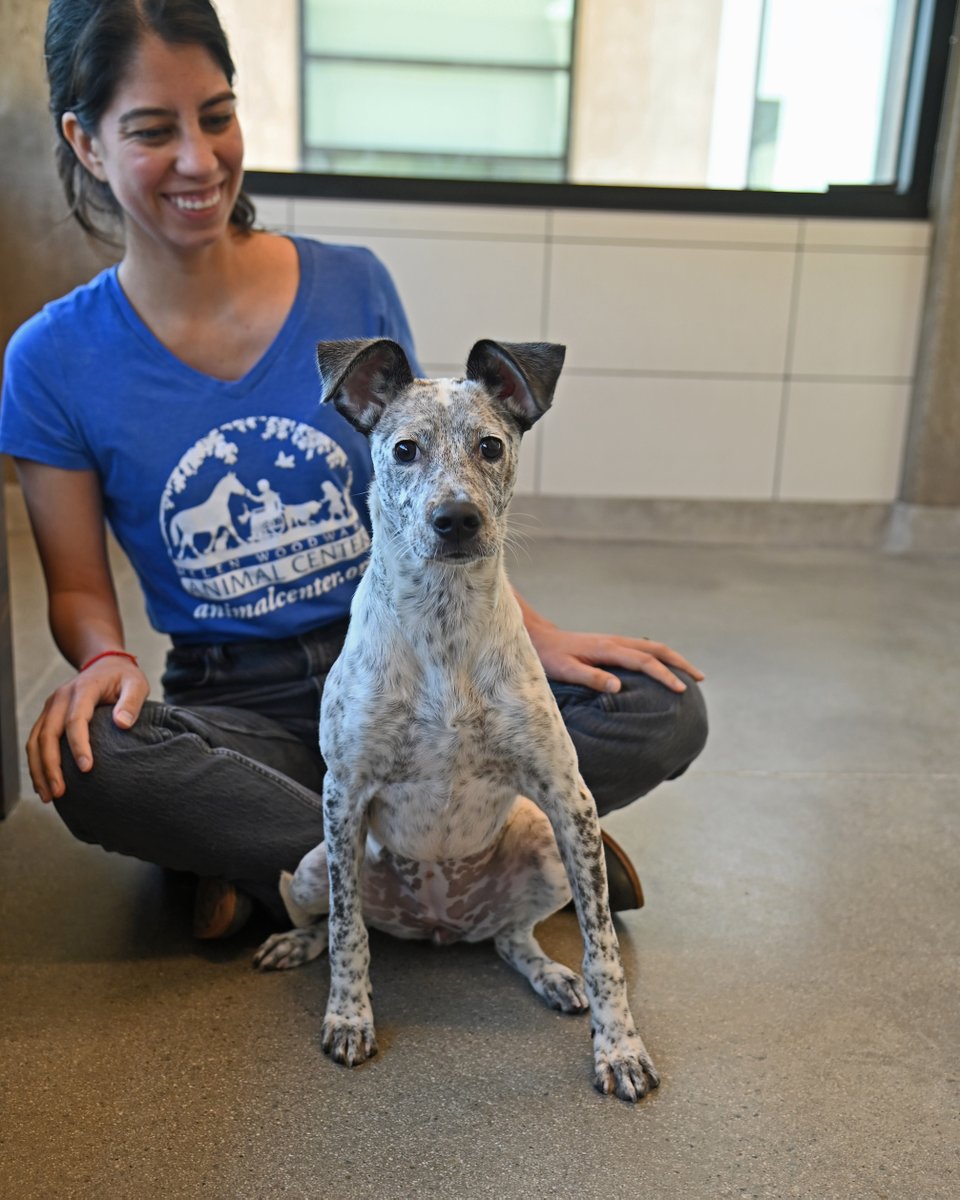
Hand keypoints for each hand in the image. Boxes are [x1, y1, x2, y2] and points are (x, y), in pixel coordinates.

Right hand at [27, 657, 148, 802]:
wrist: (105, 664)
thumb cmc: (123, 678)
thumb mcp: (136, 684)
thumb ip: (132, 702)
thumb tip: (123, 724)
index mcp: (83, 689)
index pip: (76, 719)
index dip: (79, 745)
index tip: (86, 768)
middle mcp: (61, 698)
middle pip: (48, 734)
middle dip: (52, 765)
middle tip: (60, 792)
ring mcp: (51, 707)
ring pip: (36, 740)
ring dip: (39, 769)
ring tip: (48, 795)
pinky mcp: (48, 716)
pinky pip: (35, 741)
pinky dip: (36, 763)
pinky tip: (42, 783)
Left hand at [527, 622, 704, 694]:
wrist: (540, 639)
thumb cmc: (551, 658)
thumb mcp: (566, 671)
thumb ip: (591, 678)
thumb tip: (618, 686)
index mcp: (608, 649)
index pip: (644, 662)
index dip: (664, 675)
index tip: (681, 689)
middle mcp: (616, 642)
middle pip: (657, 649)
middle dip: (680, 663)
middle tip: (700, 678)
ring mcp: (616, 642)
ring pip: (652, 647)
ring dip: (674, 658)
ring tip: (692, 674)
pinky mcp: (613, 645)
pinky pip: (644, 650)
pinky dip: (661, 657)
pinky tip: (665, 669)